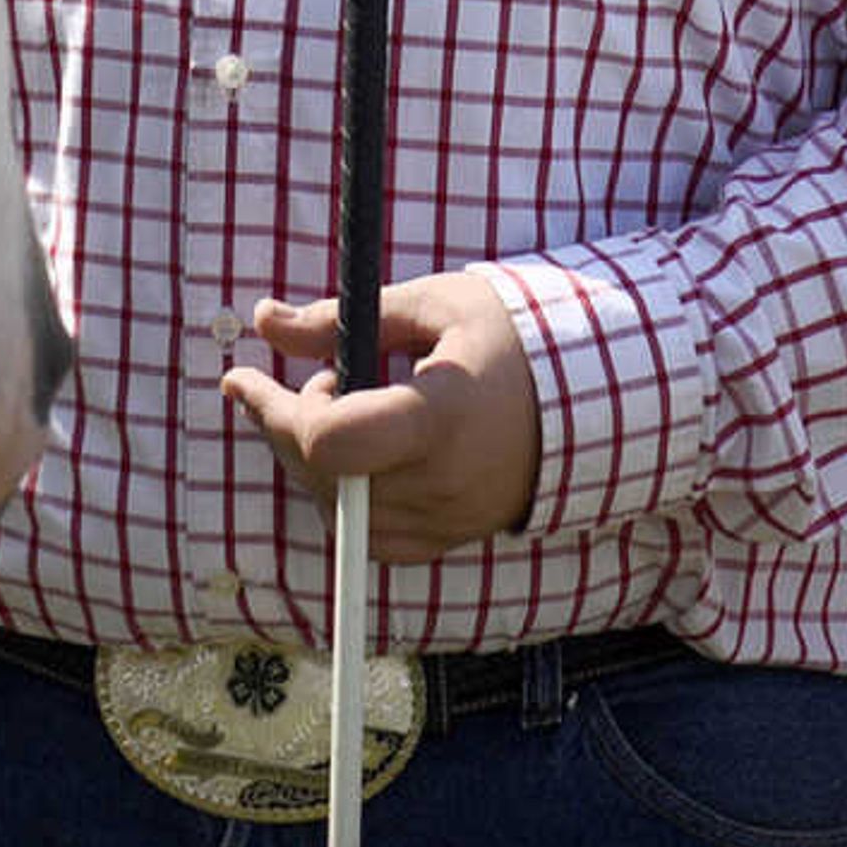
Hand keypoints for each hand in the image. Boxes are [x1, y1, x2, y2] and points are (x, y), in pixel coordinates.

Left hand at [220, 270, 540, 562]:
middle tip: (280, 380)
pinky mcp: (451, 539)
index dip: (280, 410)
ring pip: (336, 510)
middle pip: (321, 474)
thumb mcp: (431, 307)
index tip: (253, 376)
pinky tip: (355, 454)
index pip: (330, 440)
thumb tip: (263, 319)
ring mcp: (449, 518)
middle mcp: (444, 480)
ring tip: (338, 403)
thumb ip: (342, 318)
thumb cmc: (509, 339)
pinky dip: (344, 498)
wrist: (593, 398)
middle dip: (279, 426)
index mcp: (441, 415)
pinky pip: (369, 538)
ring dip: (311, 459)